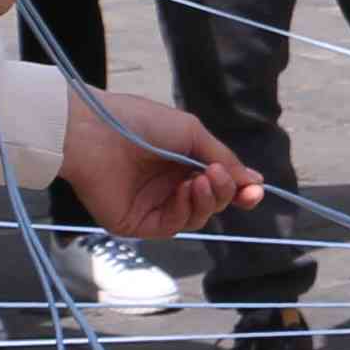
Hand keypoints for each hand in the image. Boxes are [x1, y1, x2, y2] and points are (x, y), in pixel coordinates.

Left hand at [63, 91, 259, 245]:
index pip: (217, 184)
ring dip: (207, 200)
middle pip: (212, 203)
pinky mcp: (138, 223)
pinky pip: (173, 226)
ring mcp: (153, 206)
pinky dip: (185, 210)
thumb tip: (255, 181)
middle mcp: (169, 186)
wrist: (94, 132)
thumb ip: (223, 158)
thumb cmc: (140, 122)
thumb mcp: (192, 133)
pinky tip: (184, 191)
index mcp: (182, 163)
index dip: (238, 189)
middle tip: (219, 176)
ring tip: (203, 179)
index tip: (255, 190)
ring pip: (196, 217)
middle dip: (225, 192)